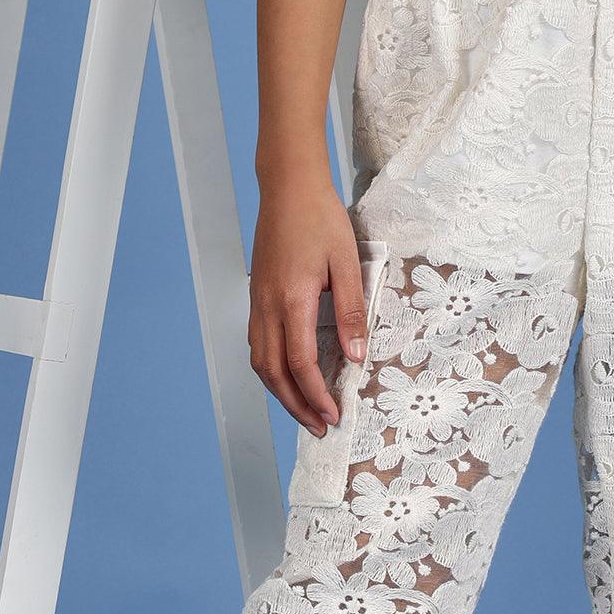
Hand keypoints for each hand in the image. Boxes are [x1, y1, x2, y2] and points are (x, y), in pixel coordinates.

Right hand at [248, 171, 367, 435]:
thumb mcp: (347, 262)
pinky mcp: (257, 298)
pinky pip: (259, 346)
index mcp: (292, 300)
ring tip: (305, 411)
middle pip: (275, 374)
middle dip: (297, 406)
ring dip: (281, 393)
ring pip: (261, 364)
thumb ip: (351, 311)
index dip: (316, 395)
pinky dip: (272, 371)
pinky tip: (289, 378)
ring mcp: (257, 304)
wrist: (287, 186)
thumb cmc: (319, 218)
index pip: (300, 364)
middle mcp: (267, 307)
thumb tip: (356, 356)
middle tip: (320, 428)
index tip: (334, 416)